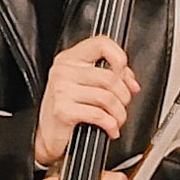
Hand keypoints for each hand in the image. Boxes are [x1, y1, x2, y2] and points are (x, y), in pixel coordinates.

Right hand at [30, 35, 141, 156]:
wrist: (48, 136)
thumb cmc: (67, 110)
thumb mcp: (85, 85)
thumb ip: (109, 76)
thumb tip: (131, 83)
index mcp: (70, 59)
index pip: (101, 44)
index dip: (119, 58)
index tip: (124, 75)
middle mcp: (64, 71)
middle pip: (109, 77)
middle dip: (124, 96)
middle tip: (122, 106)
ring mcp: (61, 89)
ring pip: (107, 97)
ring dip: (119, 114)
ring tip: (117, 121)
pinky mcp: (63, 110)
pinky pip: (99, 115)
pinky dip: (110, 125)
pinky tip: (109, 129)